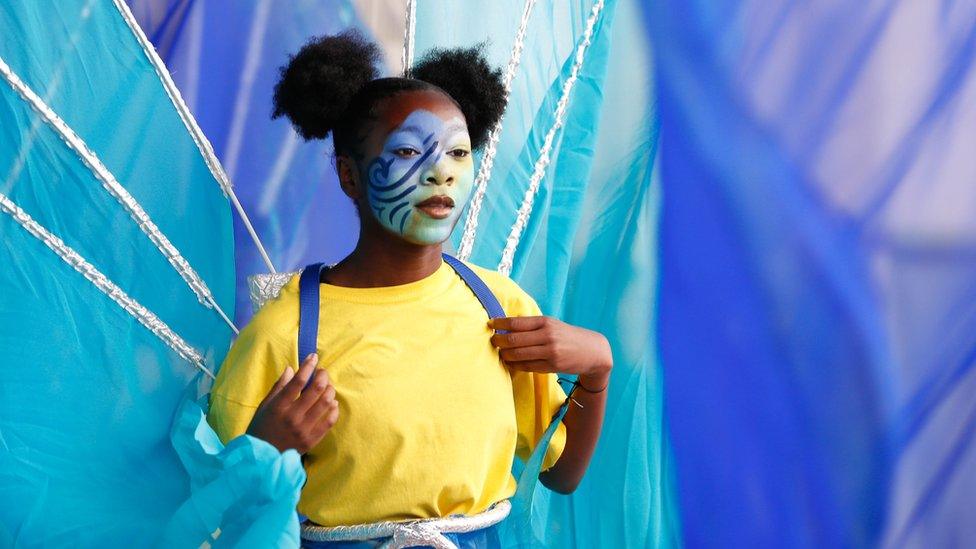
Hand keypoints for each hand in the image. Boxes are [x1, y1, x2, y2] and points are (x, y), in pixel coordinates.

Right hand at [245, 353, 339, 453]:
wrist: (263, 456)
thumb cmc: (262, 427)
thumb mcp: (265, 405)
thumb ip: (279, 387)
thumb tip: (291, 368)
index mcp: (279, 406)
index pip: (298, 381)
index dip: (308, 366)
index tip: (313, 357)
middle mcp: (292, 417)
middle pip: (316, 390)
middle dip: (323, 376)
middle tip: (323, 372)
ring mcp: (303, 430)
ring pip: (326, 403)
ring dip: (330, 390)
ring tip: (328, 386)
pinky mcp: (312, 440)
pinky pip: (329, 421)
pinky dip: (334, 409)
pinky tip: (332, 403)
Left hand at [489, 316, 611, 380]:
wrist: (592, 351)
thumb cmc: (567, 336)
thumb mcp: (552, 324)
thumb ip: (533, 325)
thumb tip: (507, 325)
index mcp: (545, 322)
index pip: (516, 322)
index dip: (499, 324)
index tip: (490, 324)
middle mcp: (546, 335)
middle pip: (513, 339)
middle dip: (498, 341)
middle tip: (492, 341)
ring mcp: (549, 351)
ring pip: (517, 354)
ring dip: (505, 354)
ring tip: (500, 353)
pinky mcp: (551, 366)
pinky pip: (526, 366)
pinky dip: (515, 364)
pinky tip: (510, 362)